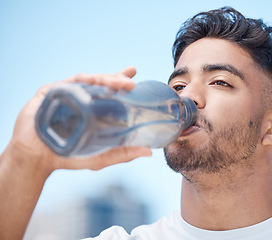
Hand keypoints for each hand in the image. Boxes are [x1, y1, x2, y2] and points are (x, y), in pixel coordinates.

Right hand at [6, 66, 151, 174]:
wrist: (38, 159)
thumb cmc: (68, 156)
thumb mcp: (101, 156)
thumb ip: (123, 153)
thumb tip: (149, 152)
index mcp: (91, 109)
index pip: (108, 91)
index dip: (120, 80)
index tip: (133, 73)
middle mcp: (80, 99)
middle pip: (100, 83)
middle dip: (116, 79)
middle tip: (130, 83)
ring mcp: (66, 94)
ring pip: (88, 80)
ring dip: (105, 78)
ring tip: (120, 83)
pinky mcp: (52, 92)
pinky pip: (69, 82)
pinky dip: (83, 80)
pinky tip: (94, 81)